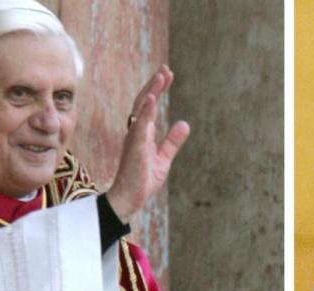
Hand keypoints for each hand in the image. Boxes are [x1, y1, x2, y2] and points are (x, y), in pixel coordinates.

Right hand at [106, 65, 190, 220]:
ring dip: (151, 91)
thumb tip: (185, 124)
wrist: (128, 199)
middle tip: (165, 68)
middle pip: (144, 101)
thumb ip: (172, 141)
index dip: (158, 90)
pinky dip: (145, 111)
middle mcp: (136, 132)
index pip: (150, 106)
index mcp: (142, 134)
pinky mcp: (134, 147)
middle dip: (155, 84)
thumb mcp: (163, 159)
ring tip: (162, 76)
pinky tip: (152, 98)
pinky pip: (139, 126)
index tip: (167, 74)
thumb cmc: (141, 180)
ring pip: (141, 109)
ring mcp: (134, 138)